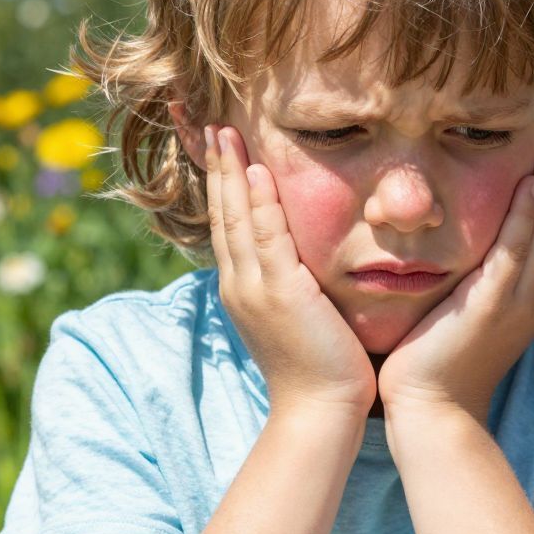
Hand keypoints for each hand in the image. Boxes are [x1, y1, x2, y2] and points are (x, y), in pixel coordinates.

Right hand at [206, 124, 376, 416]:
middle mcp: (240, 284)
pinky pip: (264, 237)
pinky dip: (257, 202)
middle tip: (210, 121)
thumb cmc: (323, 369)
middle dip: (216, 165)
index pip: (228, 224)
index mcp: (244, 288)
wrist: (321, 412)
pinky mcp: (280, 293)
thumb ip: (297, 284)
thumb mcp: (302, 316)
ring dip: (231, 171)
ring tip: (226, 131)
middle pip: (222, 212)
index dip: (222, 183)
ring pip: (236, 217)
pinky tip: (256, 171)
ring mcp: (255, 288)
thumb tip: (303, 263)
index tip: (220, 145)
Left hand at [377, 134, 533, 423]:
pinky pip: (514, 251)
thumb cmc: (437, 362)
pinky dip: (525, 216)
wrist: (432, 410)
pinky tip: (528, 184)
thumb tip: (461, 247)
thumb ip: (471, 278)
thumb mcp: (463, 309)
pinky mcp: (493, 305)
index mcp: (529, 297)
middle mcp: (533, 296)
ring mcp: (518, 301)